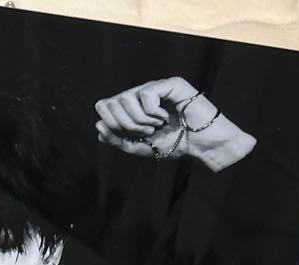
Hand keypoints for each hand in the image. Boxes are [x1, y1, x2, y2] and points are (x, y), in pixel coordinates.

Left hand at [95, 78, 256, 171]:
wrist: (199, 145)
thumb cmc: (173, 144)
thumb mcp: (139, 147)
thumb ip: (117, 139)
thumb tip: (98, 126)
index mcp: (132, 107)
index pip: (105, 106)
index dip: (111, 123)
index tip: (130, 136)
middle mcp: (140, 94)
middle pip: (114, 102)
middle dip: (127, 125)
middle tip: (146, 133)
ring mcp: (154, 87)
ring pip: (127, 97)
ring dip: (140, 120)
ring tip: (156, 126)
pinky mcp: (169, 84)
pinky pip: (146, 95)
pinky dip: (153, 113)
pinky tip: (166, 117)